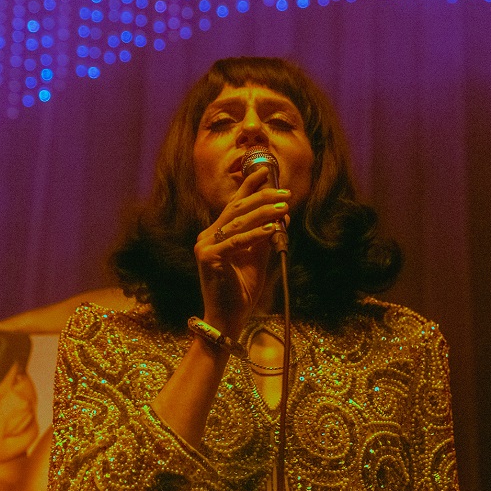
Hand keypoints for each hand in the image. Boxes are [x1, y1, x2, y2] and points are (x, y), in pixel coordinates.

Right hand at [194, 169, 288, 337]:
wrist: (226, 319)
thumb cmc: (240, 292)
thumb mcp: (257, 260)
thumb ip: (265, 238)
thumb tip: (283, 217)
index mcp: (215, 235)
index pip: (234, 205)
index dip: (249, 186)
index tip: (265, 171)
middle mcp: (207, 236)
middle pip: (236, 209)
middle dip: (262, 197)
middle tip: (285, 193)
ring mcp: (205, 247)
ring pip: (238, 222)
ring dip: (263, 213)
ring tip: (284, 207)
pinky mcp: (209, 258)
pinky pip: (236, 242)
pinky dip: (256, 234)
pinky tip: (272, 228)